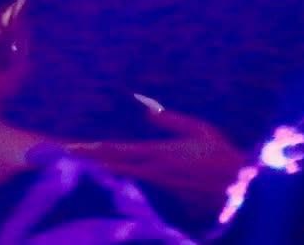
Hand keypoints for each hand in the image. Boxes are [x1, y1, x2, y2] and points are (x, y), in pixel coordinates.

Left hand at [64, 98, 248, 220]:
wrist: (240, 188)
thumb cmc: (222, 155)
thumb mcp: (200, 129)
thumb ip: (172, 121)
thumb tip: (146, 110)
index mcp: (160, 153)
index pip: (120, 151)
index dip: (96, 150)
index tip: (75, 148)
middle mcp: (154, 171)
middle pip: (114, 166)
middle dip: (88, 161)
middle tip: (64, 155)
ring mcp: (157, 185)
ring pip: (121, 176)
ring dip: (98, 170)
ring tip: (75, 165)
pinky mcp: (164, 193)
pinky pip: (136, 185)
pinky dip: (118, 181)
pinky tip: (104, 180)